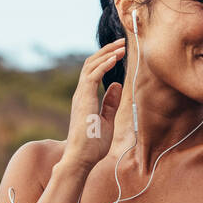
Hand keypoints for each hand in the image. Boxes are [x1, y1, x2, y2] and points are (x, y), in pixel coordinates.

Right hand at [61, 39, 125, 169]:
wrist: (81, 158)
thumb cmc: (93, 144)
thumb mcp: (107, 120)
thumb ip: (110, 103)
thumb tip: (117, 85)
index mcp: (86, 98)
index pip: (92, 72)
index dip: (105, 60)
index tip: (119, 52)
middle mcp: (81, 93)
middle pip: (90, 64)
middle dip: (106, 51)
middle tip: (121, 43)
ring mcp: (81, 96)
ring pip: (90, 66)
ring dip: (106, 54)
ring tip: (121, 47)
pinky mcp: (84, 99)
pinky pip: (93, 76)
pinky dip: (104, 65)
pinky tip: (115, 59)